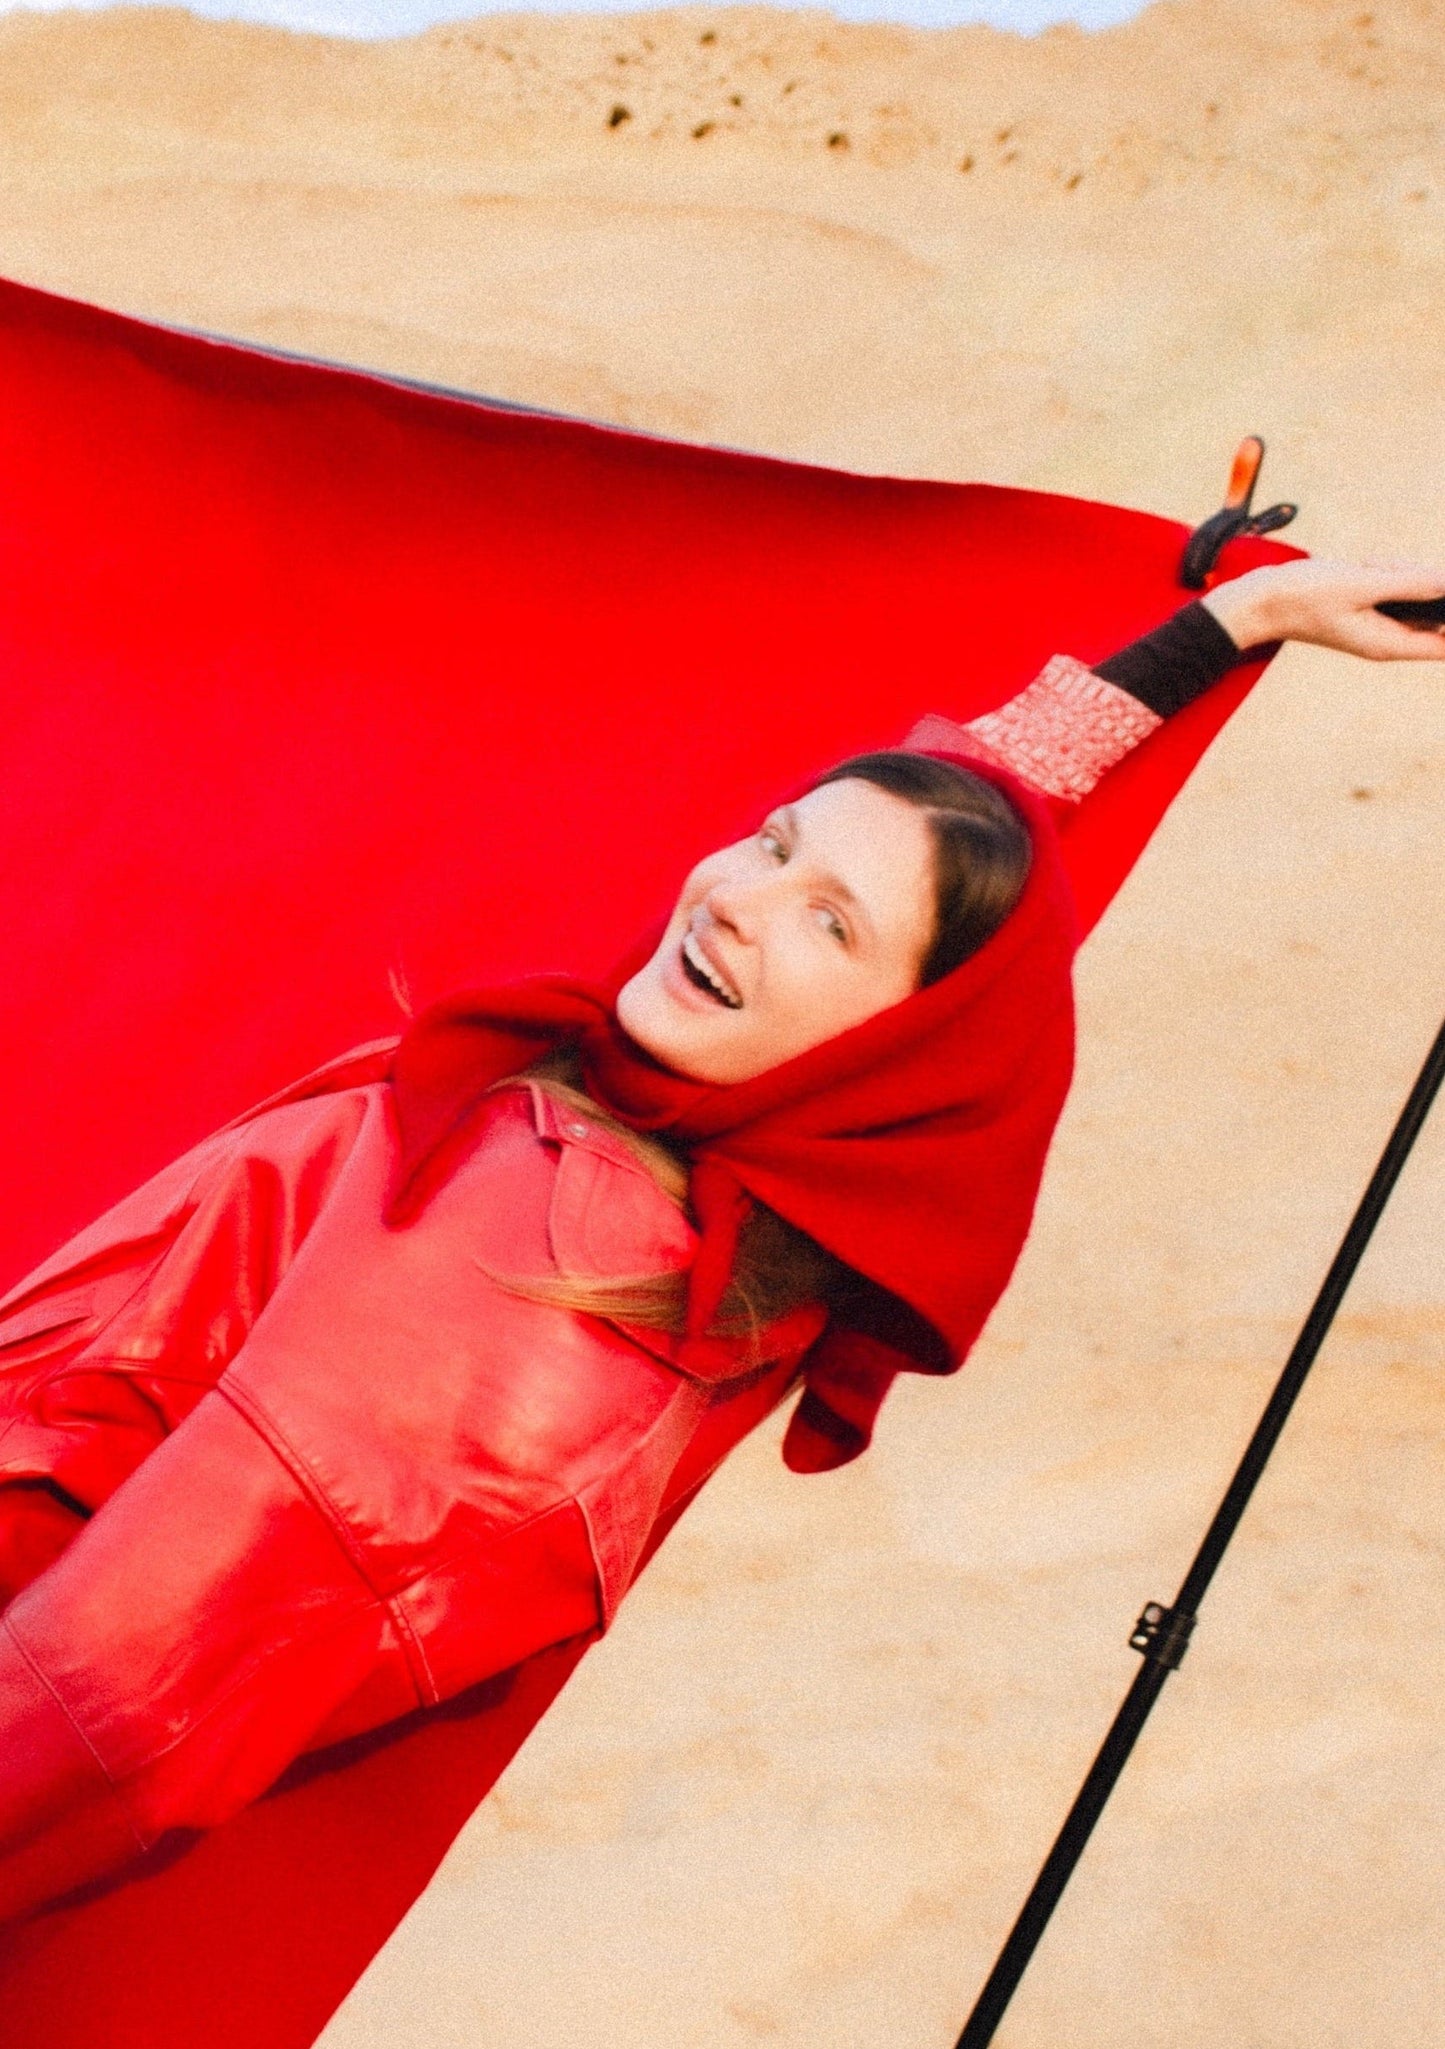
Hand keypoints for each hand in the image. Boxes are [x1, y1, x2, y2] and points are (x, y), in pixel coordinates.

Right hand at [1201, 558, 1444, 660]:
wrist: (1262, 599)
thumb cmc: (1304, 597)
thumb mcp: (1360, 585)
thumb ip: (1410, 584)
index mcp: (1388, 644)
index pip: (1444, 645)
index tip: (1443, 594)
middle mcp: (1385, 639)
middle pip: (1434, 613)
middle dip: (1425, 585)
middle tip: (1388, 571)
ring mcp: (1374, 624)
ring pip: (1413, 593)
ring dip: (1399, 573)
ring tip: (1366, 568)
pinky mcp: (1364, 607)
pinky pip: (1391, 586)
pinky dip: (1383, 572)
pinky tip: (1360, 567)